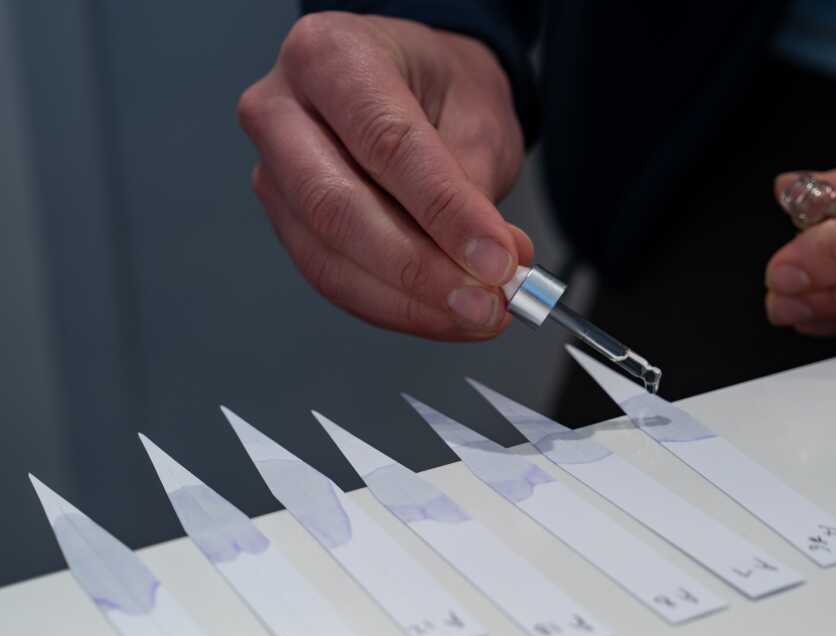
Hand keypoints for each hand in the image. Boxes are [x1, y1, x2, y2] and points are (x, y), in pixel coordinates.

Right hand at [238, 12, 530, 339]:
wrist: (414, 88)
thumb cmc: (440, 90)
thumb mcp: (476, 115)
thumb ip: (474, 188)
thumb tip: (488, 264)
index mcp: (329, 55)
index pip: (386, 143)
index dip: (445, 212)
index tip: (496, 261)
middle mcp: (281, 110)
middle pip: (337, 208)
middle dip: (420, 270)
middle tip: (485, 302)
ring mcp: (274, 172)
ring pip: (329, 258)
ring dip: (410, 302)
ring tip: (477, 313)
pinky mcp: (286, 223)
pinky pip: (334, 280)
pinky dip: (395, 307)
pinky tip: (444, 314)